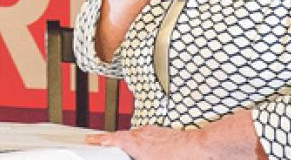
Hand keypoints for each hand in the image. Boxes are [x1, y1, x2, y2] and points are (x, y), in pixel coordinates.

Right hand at [86, 125, 201, 157]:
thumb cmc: (178, 158)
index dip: (98, 140)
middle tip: (105, 146)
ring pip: (136, 136)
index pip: (111, 139)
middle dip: (114, 143)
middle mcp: (142, 134)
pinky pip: (148, 136)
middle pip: (122, 136)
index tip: (90, 140)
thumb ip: (135, 159)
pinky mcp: (164, 133)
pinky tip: (150, 151)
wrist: (200, 149)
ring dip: (131, 144)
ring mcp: (154, 132)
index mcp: (135, 143)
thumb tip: (128, 156)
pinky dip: (144, 142)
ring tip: (130, 153)